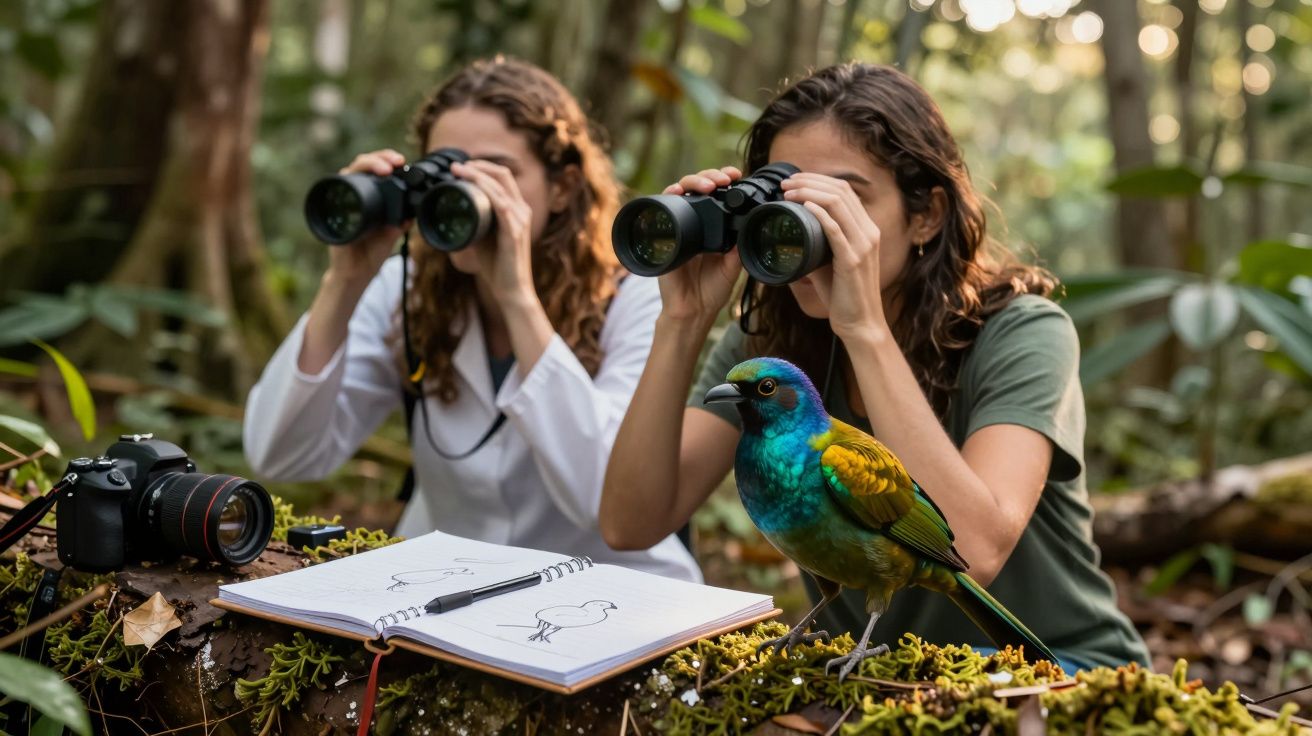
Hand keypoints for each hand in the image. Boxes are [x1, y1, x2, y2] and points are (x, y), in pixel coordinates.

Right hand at [326, 149, 407, 285]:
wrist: (356, 273)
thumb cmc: (372, 253)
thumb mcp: (391, 234)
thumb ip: (400, 221)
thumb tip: (412, 212)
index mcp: (371, 196)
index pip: (377, 169)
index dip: (388, 159)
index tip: (402, 161)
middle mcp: (356, 194)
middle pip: (362, 164)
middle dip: (379, 158)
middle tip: (395, 162)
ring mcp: (343, 199)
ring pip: (350, 171)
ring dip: (366, 164)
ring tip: (383, 169)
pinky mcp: (332, 209)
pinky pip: (335, 188)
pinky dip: (344, 181)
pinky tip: (353, 177)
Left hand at [449, 160, 536, 302]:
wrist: (511, 290)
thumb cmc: (497, 266)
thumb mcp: (483, 236)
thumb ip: (475, 221)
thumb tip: (453, 211)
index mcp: (517, 210)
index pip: (503, 177)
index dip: (482, 167)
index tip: (461, 167)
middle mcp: (522, 211)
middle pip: (503, 175)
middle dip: (478, 166)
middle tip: (455, 166)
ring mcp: (520, 220)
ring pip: (500, 186)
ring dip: (478, 175)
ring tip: (458, 171)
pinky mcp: (514, 232)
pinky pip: (501, 205)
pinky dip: (486, 191)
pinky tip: (473, 185)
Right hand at [656, 166, 744, 324]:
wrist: (691, 310)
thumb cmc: (711, 290)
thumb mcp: (732, 267)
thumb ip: (738, 248)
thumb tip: (749, 226)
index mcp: (713, 226)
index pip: (718, 194)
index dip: (725, 180)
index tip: (736, 175)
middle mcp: (695, 221)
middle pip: (699, 187)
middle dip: (711, 176)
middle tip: (723, 179)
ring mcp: (678, 225)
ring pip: (681, 191)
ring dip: (693, 182)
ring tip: (707, 185)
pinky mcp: (664, 233)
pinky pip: (662, 207)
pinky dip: (668, 195)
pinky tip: (675, 191)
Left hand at [781, 173, 888, 336]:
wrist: (860, 323)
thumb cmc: (843, 295)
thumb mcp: (831, 263)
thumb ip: (818, 246)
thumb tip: (791, 235)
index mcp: (866, 229)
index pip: (844, 191)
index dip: (818, 180)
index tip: (794, 182)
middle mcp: (869, 232)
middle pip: (841, 191)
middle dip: (810, 181)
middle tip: (786, 184)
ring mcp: (863, 245)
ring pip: (838, 204)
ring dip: (809, 192)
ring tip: (788, 193)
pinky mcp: (853, 260)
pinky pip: (836, 229)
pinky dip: (819, 214)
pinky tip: (804, 206)